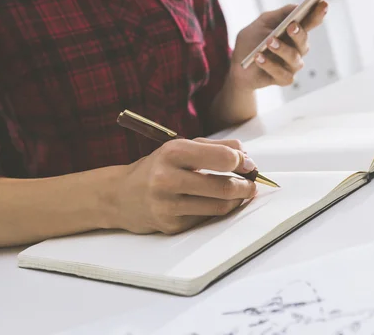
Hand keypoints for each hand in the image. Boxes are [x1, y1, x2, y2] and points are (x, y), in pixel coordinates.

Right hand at [110, 138, 256, 234]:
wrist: (121, 195)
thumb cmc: (159, 167)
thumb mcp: (182, 147)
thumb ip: (216, 147)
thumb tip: (246, 157)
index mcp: (173, 152)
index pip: (223, 158)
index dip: (243, 162)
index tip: (248, 165)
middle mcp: (167, 178)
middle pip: (224, 186)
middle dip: (246, 186)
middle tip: (252, 184)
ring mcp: (167, 205)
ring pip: (219, 206)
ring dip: (237, 200)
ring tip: (240, 194)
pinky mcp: (170, 225)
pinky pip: (206, 218)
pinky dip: (216, 210)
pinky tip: (214, 202)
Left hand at [229, 1, 328, 89]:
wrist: (237, 66)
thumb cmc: (251, 41)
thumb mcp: (262, 22)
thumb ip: (279, 14)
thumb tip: (297, 6)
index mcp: (294, 33)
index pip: (310, 22)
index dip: (317, 14)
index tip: (323, 4)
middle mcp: (297, 49)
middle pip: (304, 42)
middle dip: (298, 33)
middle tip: (291, 26)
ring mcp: (292, 65)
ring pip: (294, 58)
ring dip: (282, 49)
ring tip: (269, 42)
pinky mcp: (284, 79)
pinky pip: (281, 73)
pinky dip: (269, 65)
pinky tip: (259, 57)